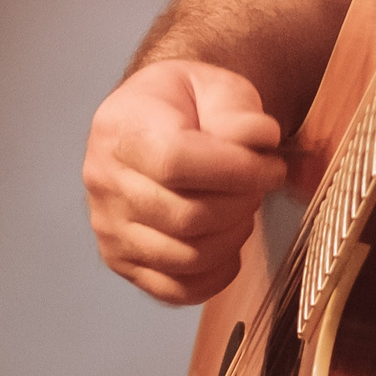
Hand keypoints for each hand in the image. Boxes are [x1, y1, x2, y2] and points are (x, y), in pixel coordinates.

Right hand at [84, 58, 286, 304]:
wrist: (153, 122)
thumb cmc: (185, 106)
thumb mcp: (214, 86)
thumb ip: (238, 110)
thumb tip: (259, 139)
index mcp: (120, 129)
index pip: (176, 162)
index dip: (237, 171)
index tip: (271, 167)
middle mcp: (104, 182)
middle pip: (185, 216)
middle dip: (241, 204)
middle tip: (260, 186)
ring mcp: (109, 227)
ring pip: (185, 257)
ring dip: (232, 238)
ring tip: (241, 209)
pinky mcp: (121, 260)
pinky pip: (175, 289)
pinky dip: (215, 275)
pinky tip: (228, 245)